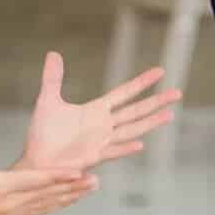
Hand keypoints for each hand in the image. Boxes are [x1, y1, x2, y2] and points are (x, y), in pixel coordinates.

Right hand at [0, 123, 97, 214]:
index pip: (34, 181)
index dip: (56, 176)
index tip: (76, 171)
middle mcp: (11, 203)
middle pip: (48, 194)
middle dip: (73, 186)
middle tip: (95, 178)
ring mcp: (14, 212)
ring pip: (49, 204)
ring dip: (72, 196)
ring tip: (93, 186)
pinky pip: (43, 210)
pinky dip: (60, 204)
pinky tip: (74, 197)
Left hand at [18, 51, 180, 171]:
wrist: (37, 162)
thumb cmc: (43, 136)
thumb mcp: (48, 101)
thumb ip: (53, 78)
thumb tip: (53, 53)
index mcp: (96, 111)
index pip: (125, 93)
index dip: (142, 82)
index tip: (160, 71)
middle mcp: (103, 126)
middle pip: (136, 110)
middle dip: (156, 101)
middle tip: (178, 93)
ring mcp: (101, 142)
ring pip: (132, 129)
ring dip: (150, 122)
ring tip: (170, 114)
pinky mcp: (93, 157)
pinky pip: (113, 151)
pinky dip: (126, 148)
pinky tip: (141, 144)